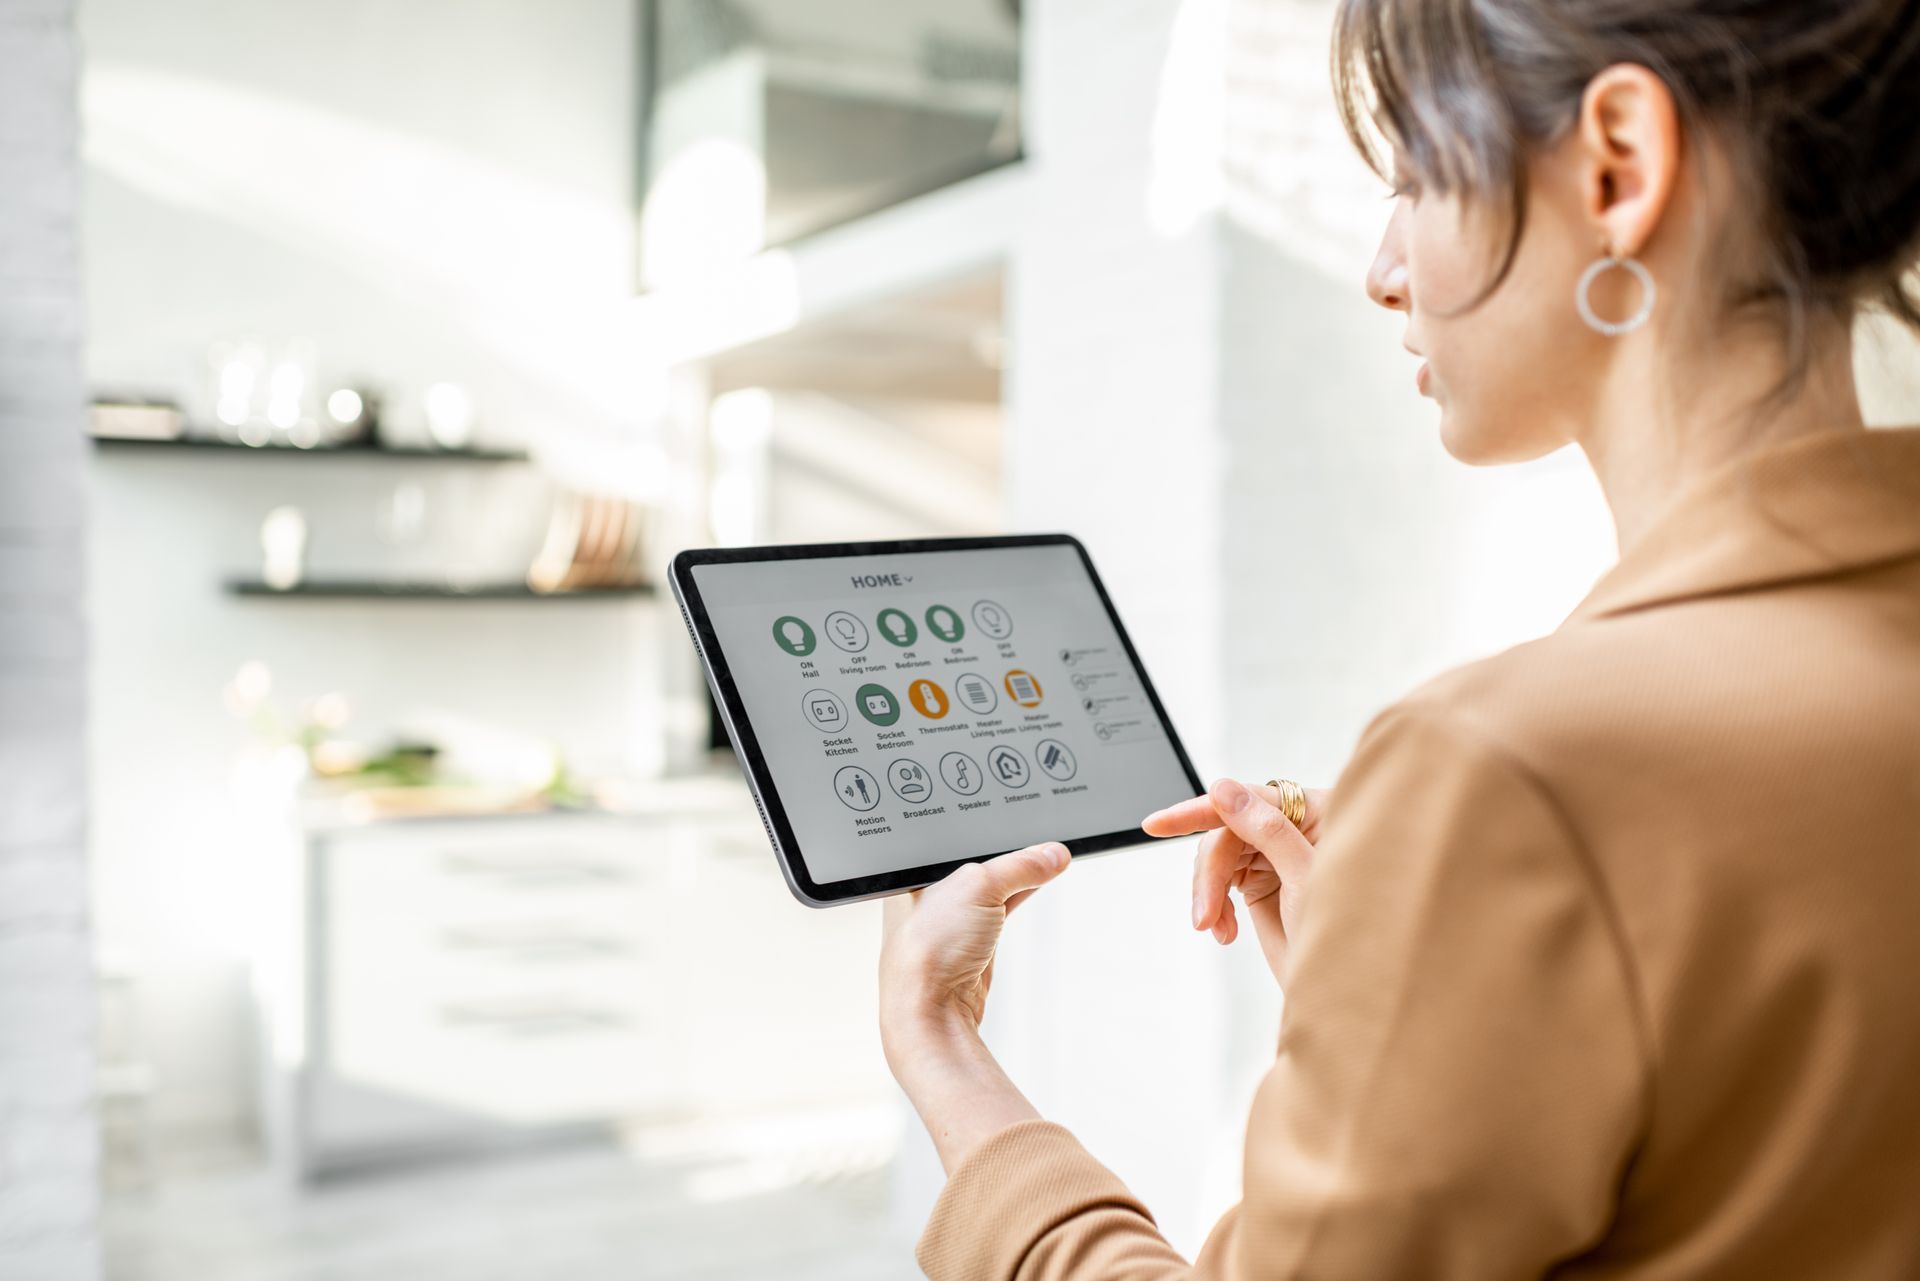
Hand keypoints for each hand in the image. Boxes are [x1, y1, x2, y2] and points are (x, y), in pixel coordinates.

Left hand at [878, 843, 1070, 1171]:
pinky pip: (999, 905)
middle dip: (1002, 846)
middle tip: (1034, 829)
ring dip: (1016, 871)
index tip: (1012, 809)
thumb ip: (1019, 866)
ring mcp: (947, 918)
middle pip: (971, 856)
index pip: (948, 833)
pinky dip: (1019, 892)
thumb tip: (1051, 855)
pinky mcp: (969, 940)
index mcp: (908, 871)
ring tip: (1044, 856)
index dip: (979, 821)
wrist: (931, 1014)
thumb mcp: (978, 888)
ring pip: (988, 881)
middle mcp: (923, 892)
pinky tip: (1038, 878)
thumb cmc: (928, 952)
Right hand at [1143, 779, 1327, 983]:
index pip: (1246, 799)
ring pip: (1217, 857)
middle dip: (1209, 875)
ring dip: (1208, 893)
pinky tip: (1224, 930)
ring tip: (1215, 928)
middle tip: (1203, 915)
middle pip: (1225, 832)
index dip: (1198, 810)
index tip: (1157, 824)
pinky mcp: (1260, 880)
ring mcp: (1274, 854)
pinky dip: (1214, 905)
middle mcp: (1293, 827)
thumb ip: (1268, 829)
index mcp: (1316, 813)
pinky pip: (1220, 879)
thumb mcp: (1307, 876)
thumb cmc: (1350, 933)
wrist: (1346, 989)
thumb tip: (1224, 789)